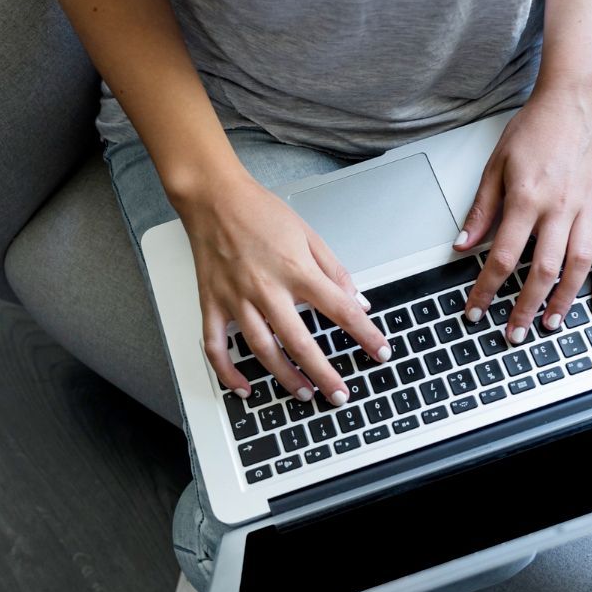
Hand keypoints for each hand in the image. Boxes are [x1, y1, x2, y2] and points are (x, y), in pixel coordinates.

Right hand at [179, 172, 389, 404]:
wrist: (214, 197)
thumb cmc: (260, 212)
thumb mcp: (309, 234)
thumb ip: (335, 270)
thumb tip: (357, 300)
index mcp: (295, 269)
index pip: (339, 309)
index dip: (364, 334)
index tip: (380, 352)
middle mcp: (266, 288)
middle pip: (300, 341)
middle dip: (323, 373)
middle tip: (340, 394)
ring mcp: (236, 299)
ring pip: (262, 349)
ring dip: (285, 377)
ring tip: (304, 394)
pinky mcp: (211, 304)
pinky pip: (215, 346)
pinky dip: (227, 372)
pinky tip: (244, 387)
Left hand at [455, 90, 591, 342]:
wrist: (574, 102)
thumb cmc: (535, 129)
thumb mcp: (496, 165)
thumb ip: (481, 209)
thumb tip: (464, 244)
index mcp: (526, 199)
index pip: (503, 257)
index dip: (487, 289)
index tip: (476, 309)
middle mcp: (559, 208)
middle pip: (542, 270)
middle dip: (525, 307)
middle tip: (514, 333)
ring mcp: (586, 209)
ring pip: (578, 266)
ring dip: (564, 300)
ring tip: (551, 323)